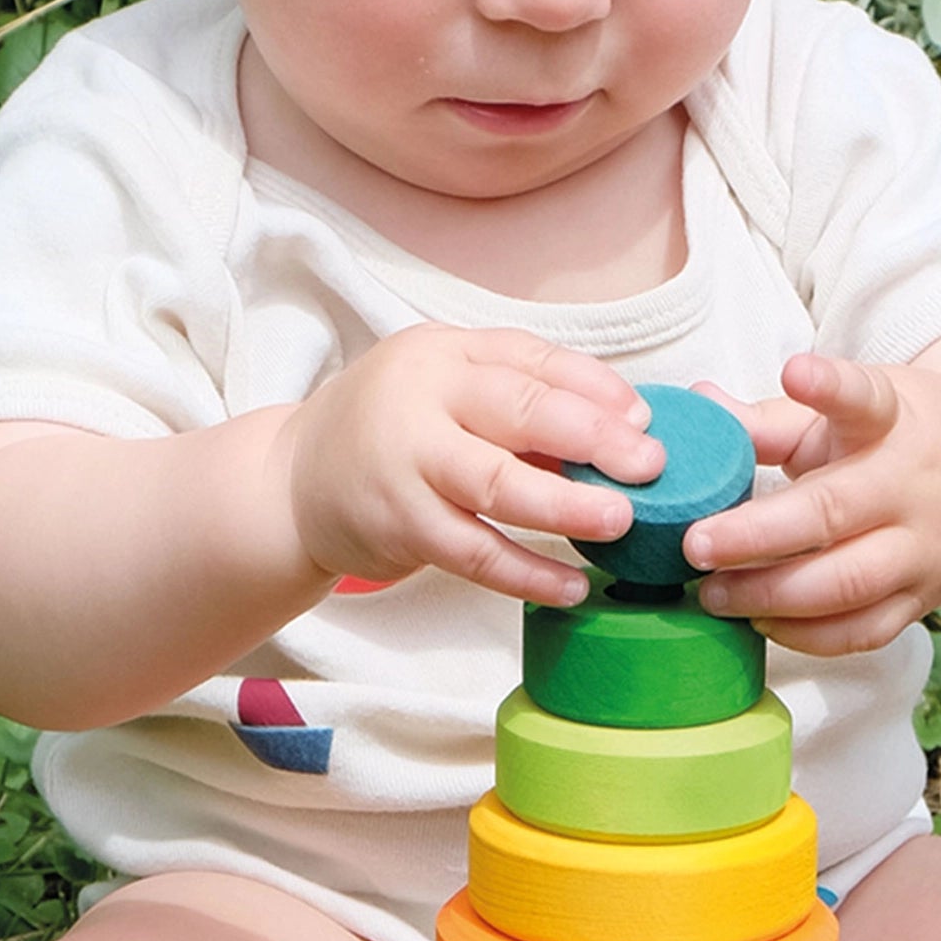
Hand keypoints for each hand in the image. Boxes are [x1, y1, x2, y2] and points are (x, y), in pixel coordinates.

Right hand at [284, 326, 663, 605]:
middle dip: (594, 438)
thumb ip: (519, 398)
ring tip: (620, 522)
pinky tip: (571, 587)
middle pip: (520, 410)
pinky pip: (473, 553)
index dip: (596, 390)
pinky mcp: (397, 526)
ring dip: (566, 506)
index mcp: (447, 354)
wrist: (290, 481)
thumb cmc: (394, 432)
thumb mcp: (446, 390)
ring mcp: (406, 463)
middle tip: (649, 467)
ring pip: (497, 485)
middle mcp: (424, 398)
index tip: (645, 420)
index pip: (533, 360)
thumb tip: (625, 426)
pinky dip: (526, 573)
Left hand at [680, 353, 940, 655]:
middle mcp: (915, 487)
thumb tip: (701, 404)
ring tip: (712, 595)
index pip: (867, 399)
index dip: (831, 387)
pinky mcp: (923, 601)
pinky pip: (862, 632)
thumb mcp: (849, 411)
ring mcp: (924, 551)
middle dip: (757, 536)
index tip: (796, 370)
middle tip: (695, 546)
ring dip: (770, 596)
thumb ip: (773, 417)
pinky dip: (805, 636)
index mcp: (895, 421)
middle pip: (835, 513)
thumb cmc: (897, 438)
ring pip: (846, 586)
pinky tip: (759, 622)